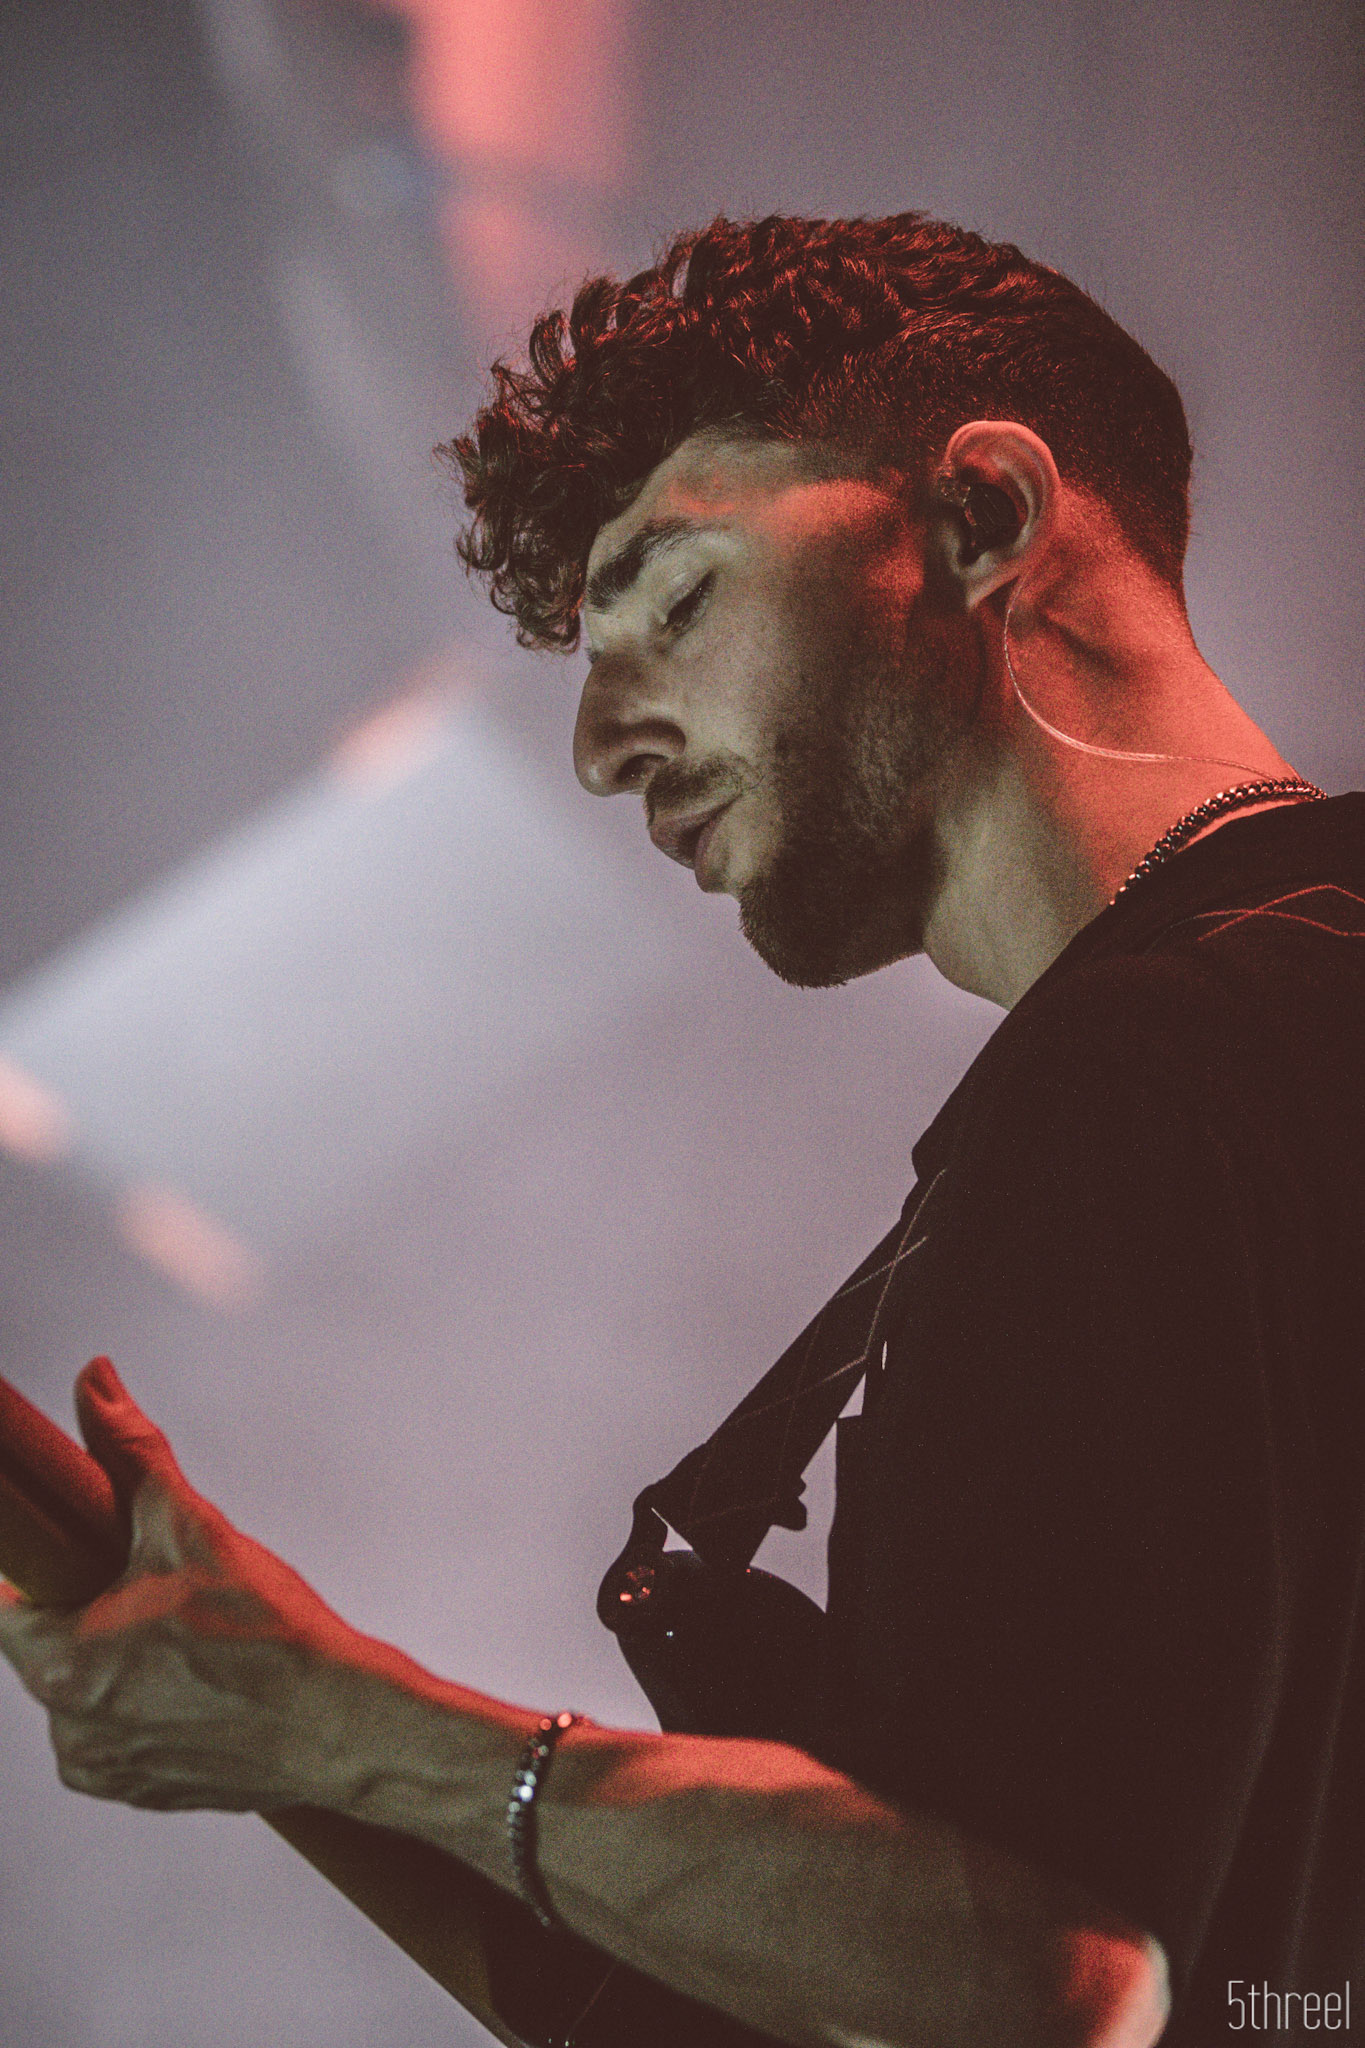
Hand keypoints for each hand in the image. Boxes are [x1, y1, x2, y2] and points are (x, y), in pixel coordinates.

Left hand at [0, 1357, 363, 1812]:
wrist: (345, 1724)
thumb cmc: (267, 1631)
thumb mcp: (190, 1522)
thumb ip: (129, 1448)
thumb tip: (93, 1381)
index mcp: (60, 1665)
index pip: (11, 1605)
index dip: (55, 1566)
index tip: (94, 1552)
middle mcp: (69, 1731)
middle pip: (54, 1646)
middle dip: (97, 1608)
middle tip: (161, 1582)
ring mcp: (110, 1770)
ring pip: (92, 1690)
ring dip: (123, 1659)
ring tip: (193, 1633)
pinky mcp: (151, 1793)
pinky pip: (128, 1734)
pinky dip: (154, 1704)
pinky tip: (206, 1679)